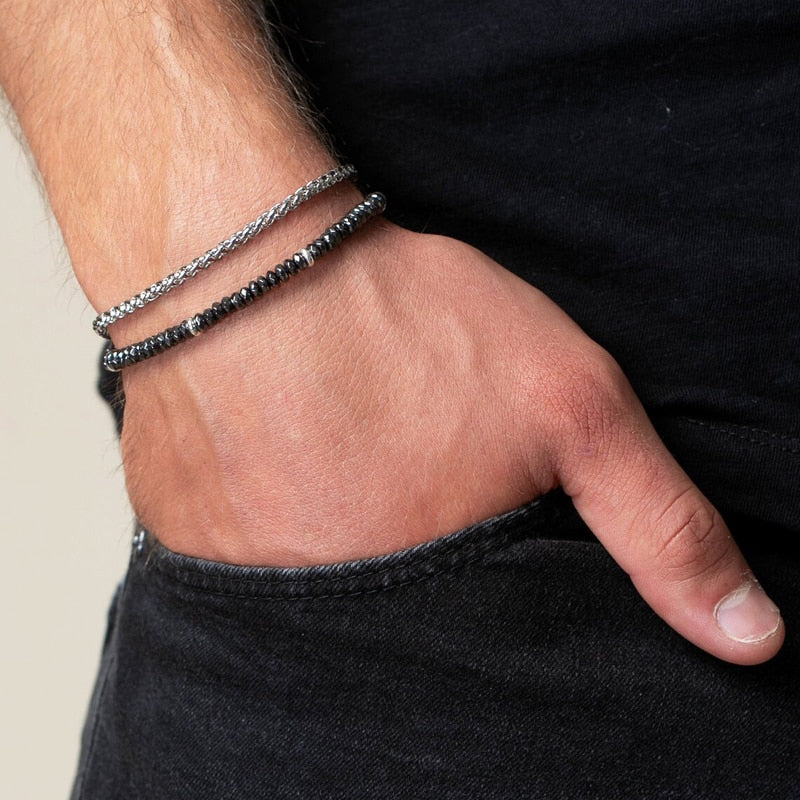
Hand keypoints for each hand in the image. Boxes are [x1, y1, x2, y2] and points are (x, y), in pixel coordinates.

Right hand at [120, 221, 783, 665]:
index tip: (471, 525)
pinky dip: (278, 527)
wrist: (246, 264)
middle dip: (413, 560)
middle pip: (400, 627)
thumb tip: (750, 641)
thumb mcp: (572, 405)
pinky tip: (288, 467)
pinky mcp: (191, 546)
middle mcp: (329, 613)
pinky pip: (253, 566)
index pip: (483, 657)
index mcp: (428, 597)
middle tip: (397, 478)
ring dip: (340, 540)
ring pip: (323, 597)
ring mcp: (247, 584)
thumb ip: (662, 528)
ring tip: (343, 467)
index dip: (490, 588)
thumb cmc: (409, 323)